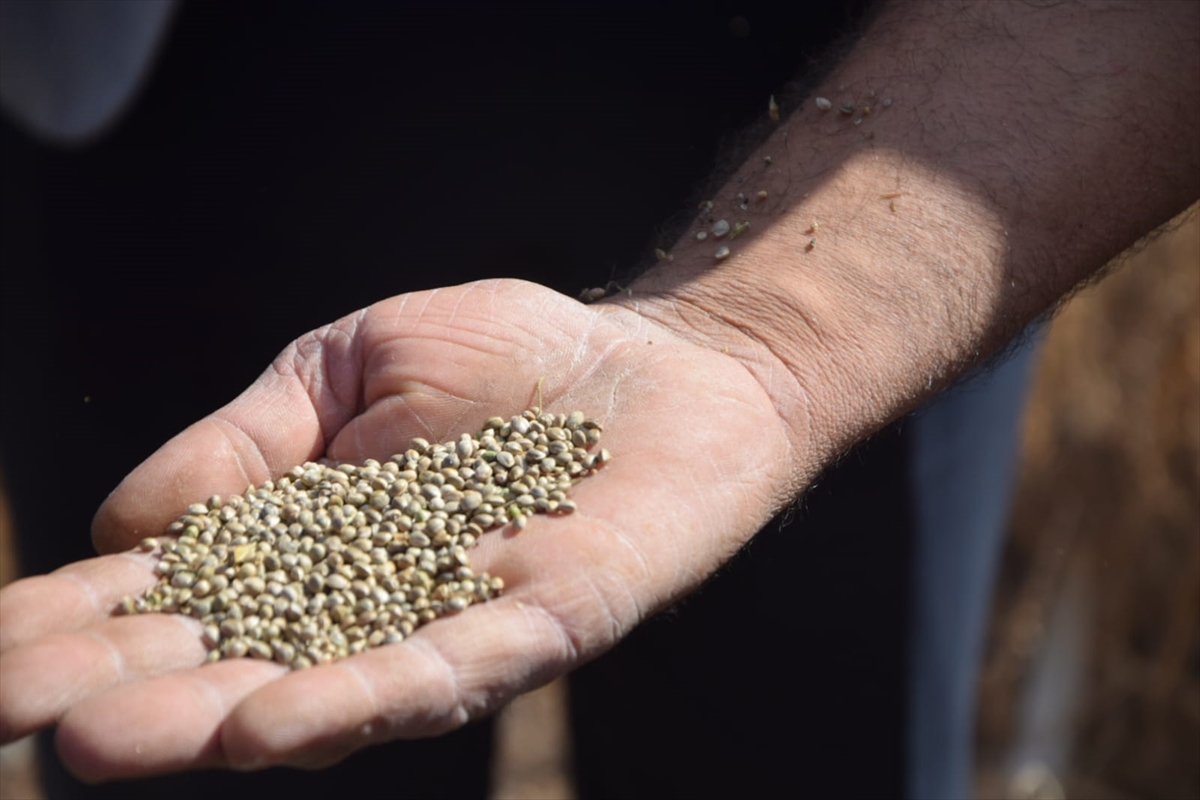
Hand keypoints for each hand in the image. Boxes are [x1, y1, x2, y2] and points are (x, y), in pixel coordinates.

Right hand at [0, 279, 801, 779]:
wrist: (661, 360)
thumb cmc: (510, 355)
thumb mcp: (343, 368)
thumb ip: (243, 443)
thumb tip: (122, 528)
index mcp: (314, 541)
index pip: (183, 590)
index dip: (88, 619)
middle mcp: (372, 604)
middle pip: (235, 662)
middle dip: (128, 690)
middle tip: (21, 716)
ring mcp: (456, 622)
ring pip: (325, 692)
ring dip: (217, 721)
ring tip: (108, 742)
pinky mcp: (546, 625)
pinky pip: (450, 672)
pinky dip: (362, 699)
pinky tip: (273, 727)